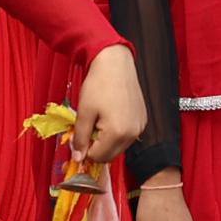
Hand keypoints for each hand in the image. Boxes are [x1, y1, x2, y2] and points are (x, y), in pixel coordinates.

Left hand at [68, 43, 146, 171]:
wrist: (115, 63)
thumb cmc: (99, 84)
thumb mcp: (84, 112)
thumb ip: (80, 138)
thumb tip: (78, 157)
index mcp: (118, 132)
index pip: (98, 157)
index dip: (85, 150)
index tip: (79, 139)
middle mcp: (133, 133)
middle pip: (110, 155)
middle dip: (96, 147)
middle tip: (88, 128)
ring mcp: (140, 126)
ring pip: (119, 146)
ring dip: (106, 140)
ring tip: (99, 120)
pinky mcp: (142, 120)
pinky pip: (127, 136)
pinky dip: (116, 132)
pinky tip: (110, 116)